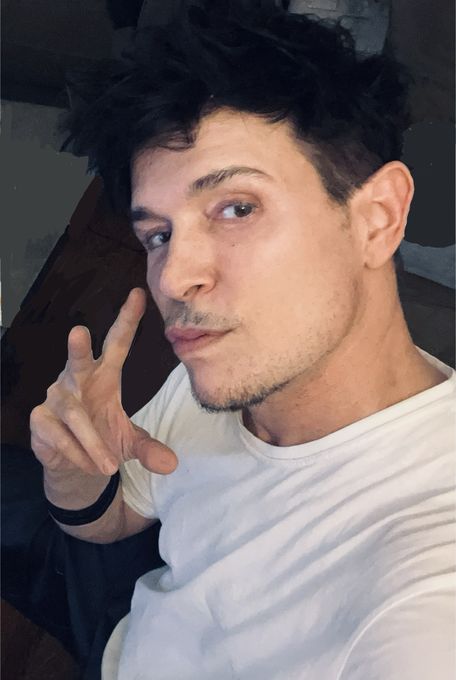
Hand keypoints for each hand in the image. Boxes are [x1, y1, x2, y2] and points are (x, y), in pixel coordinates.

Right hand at [30, 288, 177, 476]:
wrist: (73, 464)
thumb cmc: (103, 439)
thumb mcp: (130, 443)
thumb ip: (149, 449)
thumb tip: (171, 465)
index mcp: (105, 374)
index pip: (117, 343)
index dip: (127, 320)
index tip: (138, 294)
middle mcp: (78, 379)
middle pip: (78, 359)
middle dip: (78, 347)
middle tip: (79, 332)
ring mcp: (56, 398)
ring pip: (74, 415)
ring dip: (92, 442)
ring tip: (109, 465)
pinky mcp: (40, 419)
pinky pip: (59, 435)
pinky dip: (77, 453)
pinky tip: (89, 465)